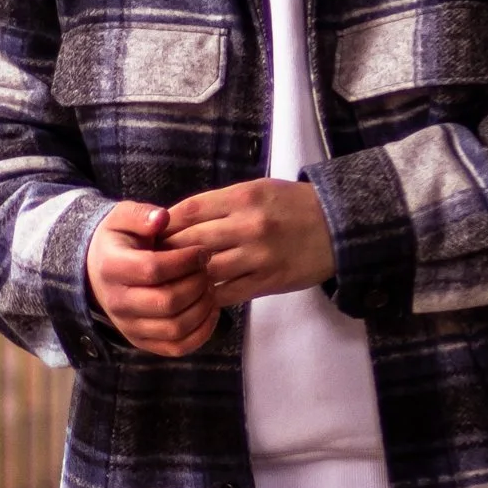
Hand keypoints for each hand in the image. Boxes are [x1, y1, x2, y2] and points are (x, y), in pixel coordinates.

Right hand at [85, 202, 219, 356]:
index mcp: (112, 268)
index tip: (202, 251)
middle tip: (208, 269)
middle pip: (167, 302)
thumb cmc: (119, 241)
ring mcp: (129, 326)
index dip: (185, 260)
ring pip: (175, 327)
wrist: (100, 271)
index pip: (153, 269)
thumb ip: (141, 214)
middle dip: (197, 284)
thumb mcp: (122, 217)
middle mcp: (117, 302)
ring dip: (202, 307)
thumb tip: (162, 217)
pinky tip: (211, 310)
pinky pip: (177, 347)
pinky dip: (201, 333)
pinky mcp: (142, 341)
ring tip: (210, 287)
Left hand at [159, 179, 336, 306]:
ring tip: (168, 282)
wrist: (338, 226)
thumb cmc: (292, 204)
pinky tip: (195, 297)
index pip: (190, 211)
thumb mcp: (258, 190)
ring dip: (184, 278)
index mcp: (243, 197)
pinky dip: (208, 296)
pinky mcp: (268, 281)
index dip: (165, 224)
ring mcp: (259, 256)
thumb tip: (177, 220)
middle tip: (149, 262)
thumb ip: (221, 204)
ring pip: (206, 271)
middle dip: (166, 253)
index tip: (150, 234)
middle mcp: (248, 225)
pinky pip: (228, 293)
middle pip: (192, 242)